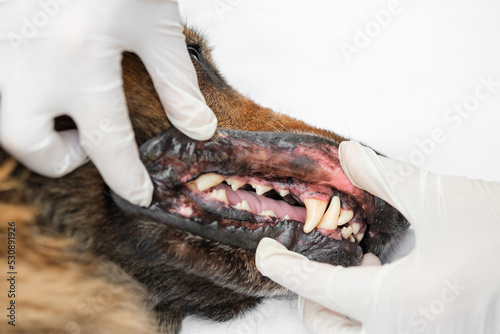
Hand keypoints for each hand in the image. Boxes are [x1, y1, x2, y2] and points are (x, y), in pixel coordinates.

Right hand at [0, 0, 215, 205]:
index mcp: (80, 57)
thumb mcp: (155, 22)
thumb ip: (176, 82)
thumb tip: (198, 130)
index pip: (106, 140)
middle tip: (86, 141)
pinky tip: (46, 82)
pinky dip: (21, 99)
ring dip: (33, 130)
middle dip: (60, 157)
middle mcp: (27, 61)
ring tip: (64, 109)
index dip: (125, 176)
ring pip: (1, 120)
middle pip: (28, 143)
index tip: (139, 195)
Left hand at [256, 141, 499, 332]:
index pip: (317, 290)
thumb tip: (346, 153)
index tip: (267, 251)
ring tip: (360, 266)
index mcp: (403, 303)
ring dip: (339, 310)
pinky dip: (367, 316)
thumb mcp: (438, 196)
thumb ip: (382, 177)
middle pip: (329, 331)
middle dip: (312, 300)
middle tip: (321, 260)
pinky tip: (387, 279)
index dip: (282, 268)